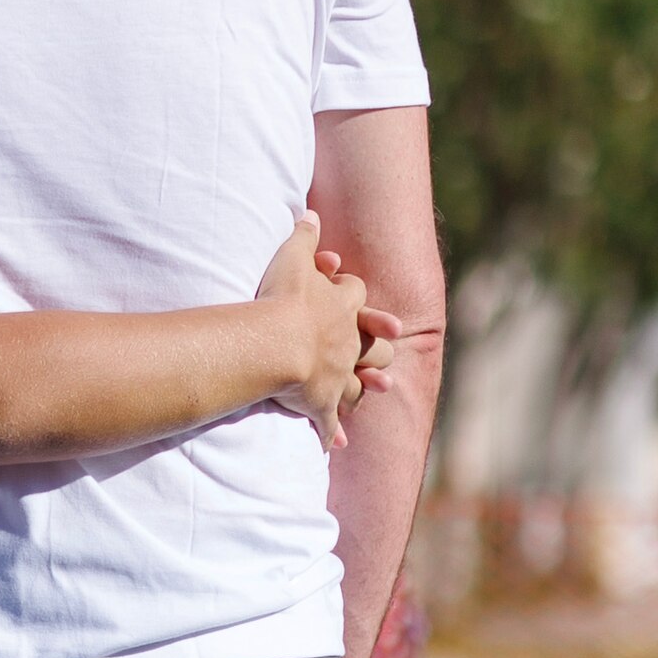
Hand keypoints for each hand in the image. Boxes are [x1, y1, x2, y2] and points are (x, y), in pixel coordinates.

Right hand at [255, 216, 378, 438]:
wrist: (275, 343)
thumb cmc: (281, 298)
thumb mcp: (291, 257)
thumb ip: (303, 235)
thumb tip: (310, 212)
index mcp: (341, 305)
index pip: (355, 297)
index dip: (361, 299)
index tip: (367, 306)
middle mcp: (347, 341)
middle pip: (373, 345)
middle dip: (377, 350)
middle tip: (383, 358)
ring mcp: (336, 373)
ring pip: (357, 383)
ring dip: (363, 389)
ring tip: (372, 393)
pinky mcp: (320, 402)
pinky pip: (327, 421)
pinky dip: (331, 433)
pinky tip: (335, 444)